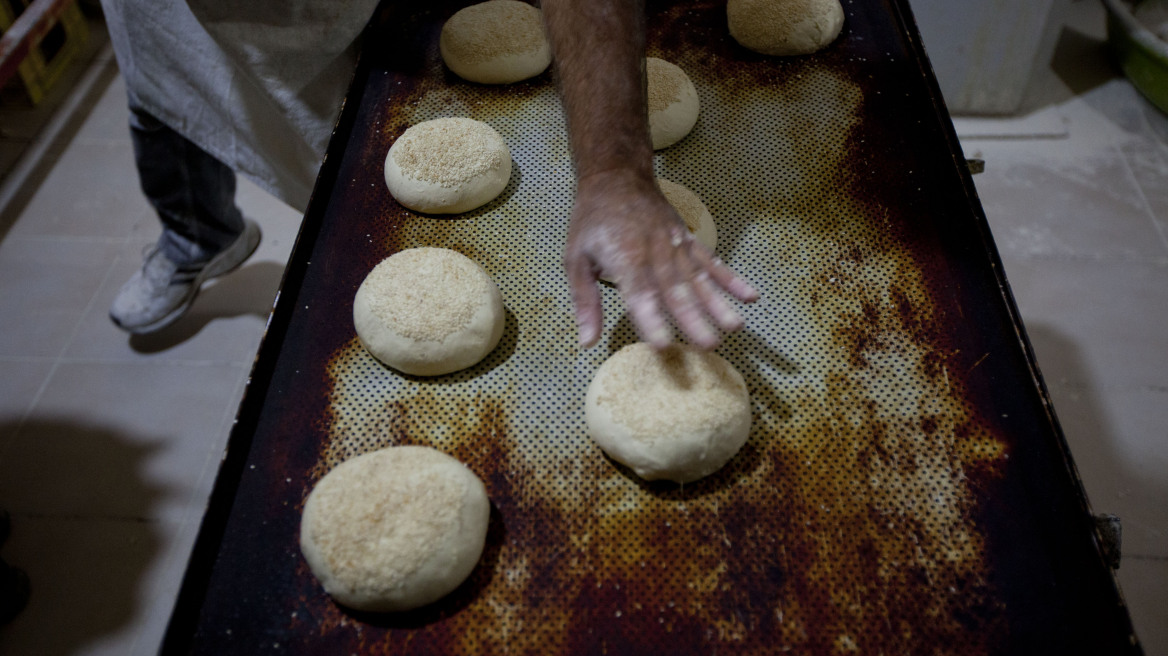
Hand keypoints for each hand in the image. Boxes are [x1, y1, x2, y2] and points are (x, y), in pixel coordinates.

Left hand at [565, 170, 758, 349]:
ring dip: (718, 303)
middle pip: (676, 290)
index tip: (663, 345)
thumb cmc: (593, 220)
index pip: (640, 294)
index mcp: (625, 257)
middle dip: (693, 319)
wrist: (616, 176)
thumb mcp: (575, 258)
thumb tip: (587, 341)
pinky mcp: (688, 240)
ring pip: (699, 278)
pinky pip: (712, 261)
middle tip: (708, 346)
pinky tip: (750, 296)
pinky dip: (731, 279)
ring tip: (734, 326)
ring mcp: (676, 245)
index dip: (651, 319)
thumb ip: (584, 301)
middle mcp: (655, 252)